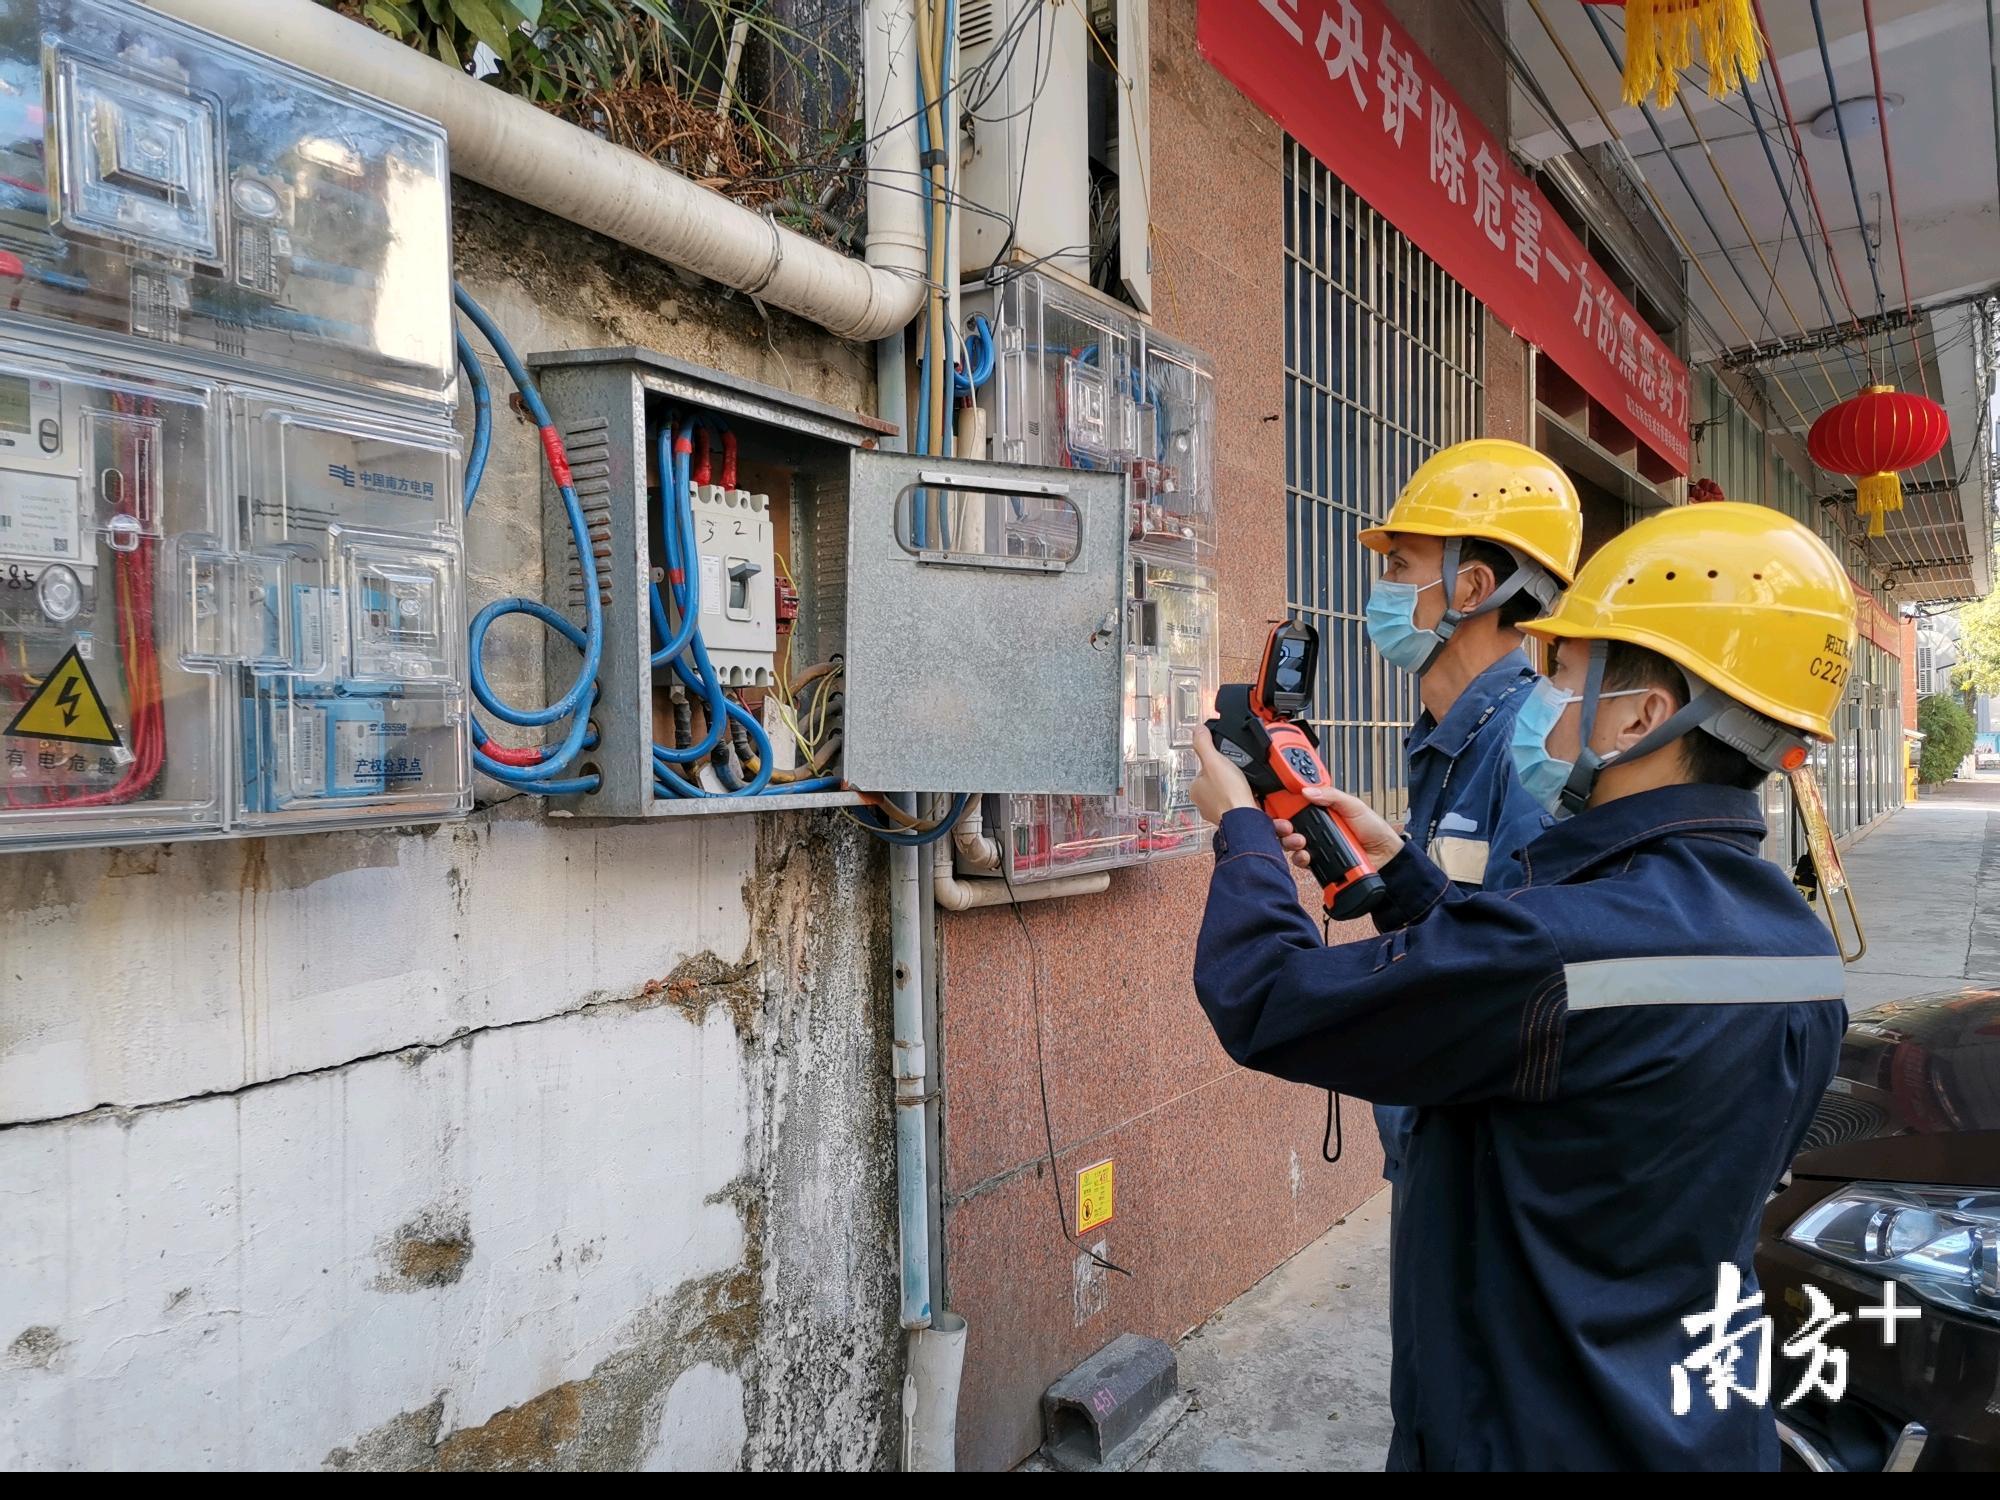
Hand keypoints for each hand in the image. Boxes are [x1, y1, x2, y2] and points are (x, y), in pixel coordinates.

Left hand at [1190, 726, 1258, 825]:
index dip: (1217, 764)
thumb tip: (1197, 729)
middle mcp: (1204, 803)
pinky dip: (1246, 800)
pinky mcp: (1233, 818)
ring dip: (1238, 790)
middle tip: (1240, 774)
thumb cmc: (1228, 793)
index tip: (1227, 762)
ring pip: (1229, 794)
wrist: (1246, 818)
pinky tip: (1252, 796)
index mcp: (1195, 790)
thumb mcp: (1214, 760)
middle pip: (1218, 782)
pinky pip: (1239, 805)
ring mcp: (1219, 812)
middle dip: (1229, 778)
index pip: (1204, 771)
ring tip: (1246, 785)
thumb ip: (1204, 744)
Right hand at [1272, 784, 1403, 869]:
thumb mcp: (1354, 805)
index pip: (1296, 803)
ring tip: (1300, 841)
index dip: (1284, 802)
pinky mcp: (1319, 861)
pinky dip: (1300, 858)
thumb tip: (1308, 790)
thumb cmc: (1373, 828)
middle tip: (1286, 825)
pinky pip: (1301, 860)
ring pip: (1290, 842)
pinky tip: (1306, 855)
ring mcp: (1316, 844)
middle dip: (1282, 824)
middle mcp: (1316, 826)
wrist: (1385, 856)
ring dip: (1290, 841)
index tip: (1276, 803)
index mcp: (1322, 808)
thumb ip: (1332, 796)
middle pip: (1288, 823)